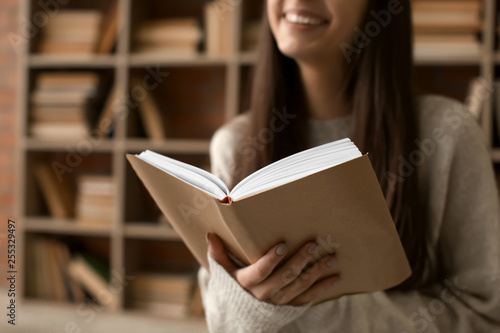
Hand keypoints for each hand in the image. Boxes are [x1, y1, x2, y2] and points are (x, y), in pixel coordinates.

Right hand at [206, 233, 339, 305]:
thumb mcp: (223, 272)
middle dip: (300, 260)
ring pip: (300, 286)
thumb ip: (218, 254)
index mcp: (247, 283)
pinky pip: (308, 297)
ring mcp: (279, 301)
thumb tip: (210, 234)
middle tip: (314, 245)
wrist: (241, 316)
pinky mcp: (290, 306)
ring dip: (316, 271)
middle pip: (285, 277)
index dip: (271, 260)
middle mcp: (264, 294)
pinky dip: (322, 287)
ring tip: (330, 257)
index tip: (282, 245)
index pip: (260, 271)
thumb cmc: (233, 285)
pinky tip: (335, 276)